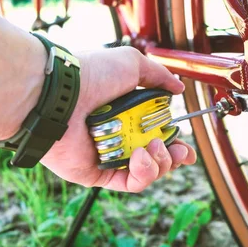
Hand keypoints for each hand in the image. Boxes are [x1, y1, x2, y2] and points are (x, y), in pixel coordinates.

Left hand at [40, 47, 196, 191]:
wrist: (61, 94)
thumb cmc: (92, 74)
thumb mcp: (132, 63)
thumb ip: (159, 76)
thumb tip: (179, 89)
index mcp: (127, 114)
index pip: (157, 134)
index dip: (175, 143)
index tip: (185, 146)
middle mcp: (119, 136)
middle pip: (156, 157)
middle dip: (173, 157)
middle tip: (178, 150)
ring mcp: (109, 156)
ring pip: (146, 173)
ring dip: (160, 163)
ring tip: (153, 148)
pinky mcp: (98, 174)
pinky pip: (129, 183)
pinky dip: (143, 174)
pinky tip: (141, 156)